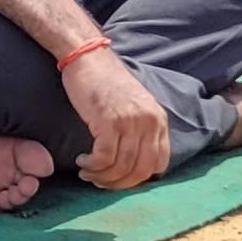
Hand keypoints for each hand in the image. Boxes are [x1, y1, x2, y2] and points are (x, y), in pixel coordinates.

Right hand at [62, 46, 169, 188]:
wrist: (88, 57)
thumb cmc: (105, 80)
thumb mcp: (134, 104)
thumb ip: (140, 128)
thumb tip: (133, 159)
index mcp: (159, 119)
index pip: (158, 164)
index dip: (137, 177)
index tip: (119, 177)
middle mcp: (149, 122)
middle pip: (140, 170)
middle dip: (118, 183)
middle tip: (100, 181)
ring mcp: (130, 122)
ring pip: (121, 167)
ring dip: (102, 176)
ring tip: (87, 172)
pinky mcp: (108, 121)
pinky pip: (104, 157)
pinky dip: (92, 165)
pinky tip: (82, 161)